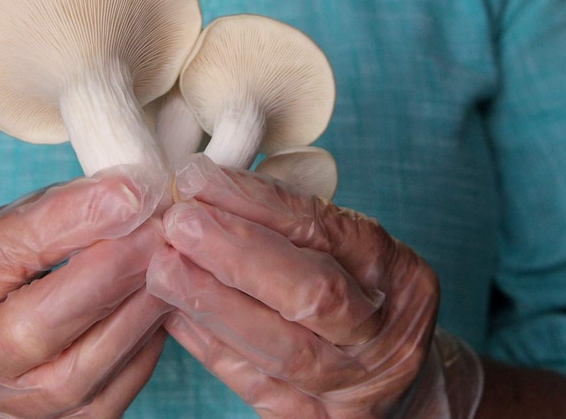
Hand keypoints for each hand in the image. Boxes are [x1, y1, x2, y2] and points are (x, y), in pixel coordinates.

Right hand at [0, 165, 171, 417]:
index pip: (8, 250)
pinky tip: (159, 300)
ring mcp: (13, 406)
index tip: (130, 190)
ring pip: (90, 362)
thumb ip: (52, 214)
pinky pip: (116, 386)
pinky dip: (146, 339)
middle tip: (161, 227)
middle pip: (44, 321)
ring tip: (171, 259)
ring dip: (141, 303)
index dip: (74, 216)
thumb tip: (127, 193)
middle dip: (115, 267)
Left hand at [147, 154, 478, 417]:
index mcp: (401, 276)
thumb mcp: (351, 255)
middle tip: (178, 222)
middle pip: (314, 294)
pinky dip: (211, 347)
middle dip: (237, 254)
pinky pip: (257, 385)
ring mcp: (355, 387)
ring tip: (163, 267)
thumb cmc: (359, 300)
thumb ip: (292, 225)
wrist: (395, 384)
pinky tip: (173, 315)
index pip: (325, 231)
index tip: (198, 177)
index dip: (257, 203)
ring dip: (214, 303)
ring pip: (282, 349)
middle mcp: (385, 335)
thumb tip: (206, 186)